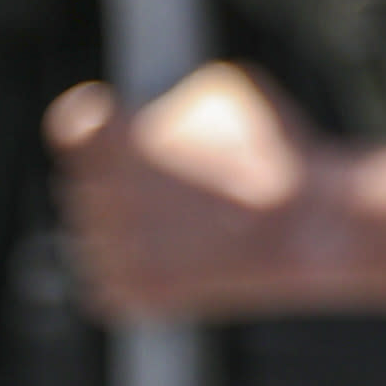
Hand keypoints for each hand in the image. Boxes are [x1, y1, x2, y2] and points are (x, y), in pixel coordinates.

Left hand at [46, 63, 326, 320]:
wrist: (313, 228)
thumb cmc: (275, 151)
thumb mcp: (222, 94)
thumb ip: (170, 105)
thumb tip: (156, 120)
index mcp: (107, 135)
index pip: (73, 124)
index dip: (102, 125)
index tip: (125, 132)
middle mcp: (97, 192)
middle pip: (83, 180)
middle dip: (118, 179)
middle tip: (173, 185)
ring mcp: (110, 246)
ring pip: (89, 233)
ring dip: (120, 228)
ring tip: (179, 224)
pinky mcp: (131, 291)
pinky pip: (103, 281)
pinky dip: (129, 273)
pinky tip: (171, 258)